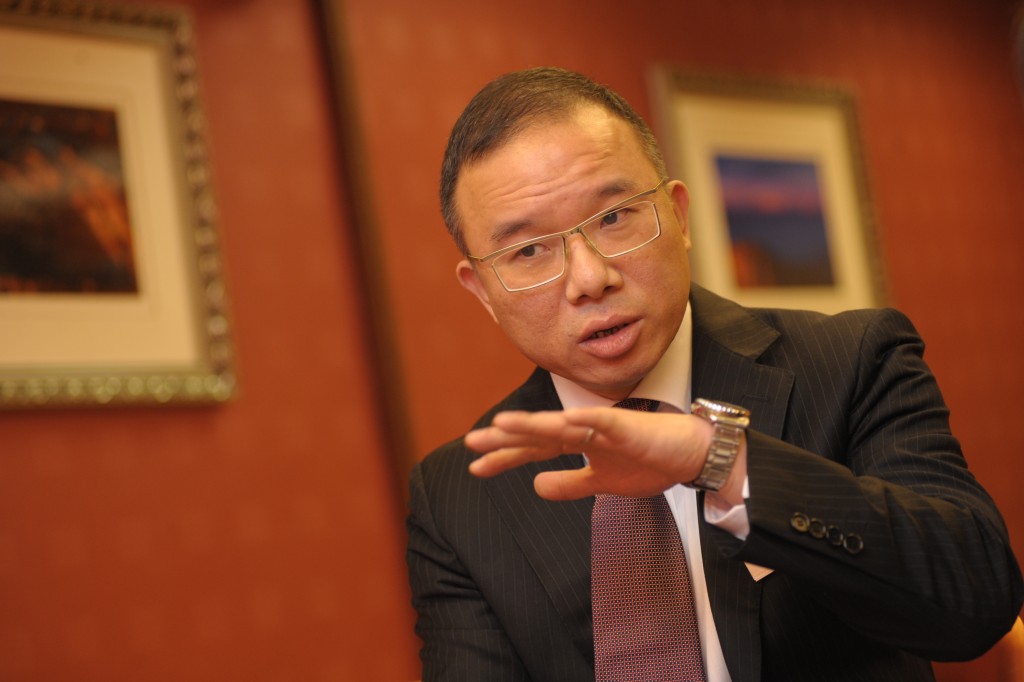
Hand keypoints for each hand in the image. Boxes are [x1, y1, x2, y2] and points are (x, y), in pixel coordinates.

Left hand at [465, 407, 715, 500]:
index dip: (505, 456)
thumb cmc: (649, 461)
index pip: (533, 449)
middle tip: (471, 442)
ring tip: (503, 424)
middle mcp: (584, 430)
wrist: (691, 454)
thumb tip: (535, 487)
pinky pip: (603, 423)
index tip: (476, 467)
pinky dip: (584, 421)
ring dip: (533, 424)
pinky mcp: (628, 427)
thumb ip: (569, 484)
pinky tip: (563, 421)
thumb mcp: (601, 483)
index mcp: (577, 442)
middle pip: (538, 434)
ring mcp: (604, 426)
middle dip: (506, 439)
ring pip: (562, 425)